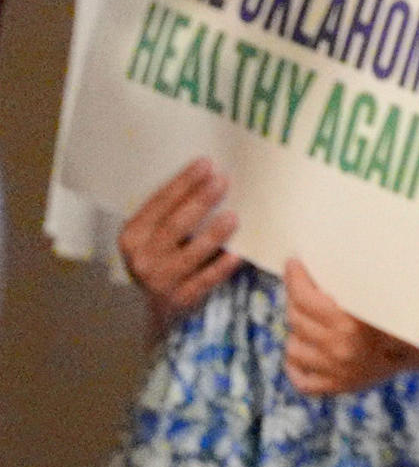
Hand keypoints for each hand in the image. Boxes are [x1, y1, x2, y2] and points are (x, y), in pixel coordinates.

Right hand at [119, 160, 242, 325]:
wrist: (160, 303)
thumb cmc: (164, 253)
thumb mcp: (155, 231)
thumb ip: (172, 209)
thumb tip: (209, 173)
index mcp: (132, 235)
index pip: (159, 204)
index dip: (183, 183)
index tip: (206, 163)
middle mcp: (141, 258)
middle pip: (174, 226)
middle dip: (200, 202)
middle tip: (223, 181)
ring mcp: (159, 281)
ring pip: (190, 254)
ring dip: (213, 235)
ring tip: (234, 216)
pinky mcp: (181, 298)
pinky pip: (205, 280)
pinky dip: (221, 267)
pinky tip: (237, 254)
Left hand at [280, 261, 418, 396]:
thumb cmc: (405, 312)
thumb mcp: (379, 294)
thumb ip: (352, 285)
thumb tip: (321, 266)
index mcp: (349, 324)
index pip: (306, 299)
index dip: (295, 279)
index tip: (292, 264)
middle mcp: (339, 348)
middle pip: (296, 320)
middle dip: (294, 300)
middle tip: (299, 288)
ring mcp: (335, 372)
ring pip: (293, 349)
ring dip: (296, 333)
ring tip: (305, 321)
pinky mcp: (337, 387)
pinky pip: (302, 381)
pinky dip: (296, 368)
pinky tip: (302, 352)